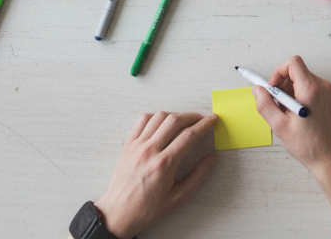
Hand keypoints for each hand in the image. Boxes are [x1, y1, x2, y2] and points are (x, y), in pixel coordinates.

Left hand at [93, 112, 217, 238]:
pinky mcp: (128, 145)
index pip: (189, 135)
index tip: (213, 119)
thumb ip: (198, 176)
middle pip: (175, 120)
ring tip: (184, 121)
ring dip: (175, 115)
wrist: (117, 215)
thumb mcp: (177, 198)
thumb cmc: (146, 209)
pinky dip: (156, 116)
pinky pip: (142, 120)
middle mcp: (150, 151)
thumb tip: (213, 158)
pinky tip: (162, 123)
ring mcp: (137, 146)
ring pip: (159, 117)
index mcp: (164, 165)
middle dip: (193, 116)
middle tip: (201, 119)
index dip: (204, 124)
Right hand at [253, 55, 330, 180]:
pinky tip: (295, 114)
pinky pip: (309, 87)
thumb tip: (257, 90)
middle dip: (282, 85)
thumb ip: (265, 105)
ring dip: (290, 91)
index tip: (272, 89)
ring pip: (302, 79)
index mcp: (310, 89)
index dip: (278, 72)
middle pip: (296, 71)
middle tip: (277, 105)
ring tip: (286, 113)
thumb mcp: (279, 126)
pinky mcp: (328, 97)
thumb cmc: (307, 145)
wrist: (329, 157)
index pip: (293, 63)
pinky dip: (299, 95)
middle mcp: (322, 85)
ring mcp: (327, 91)